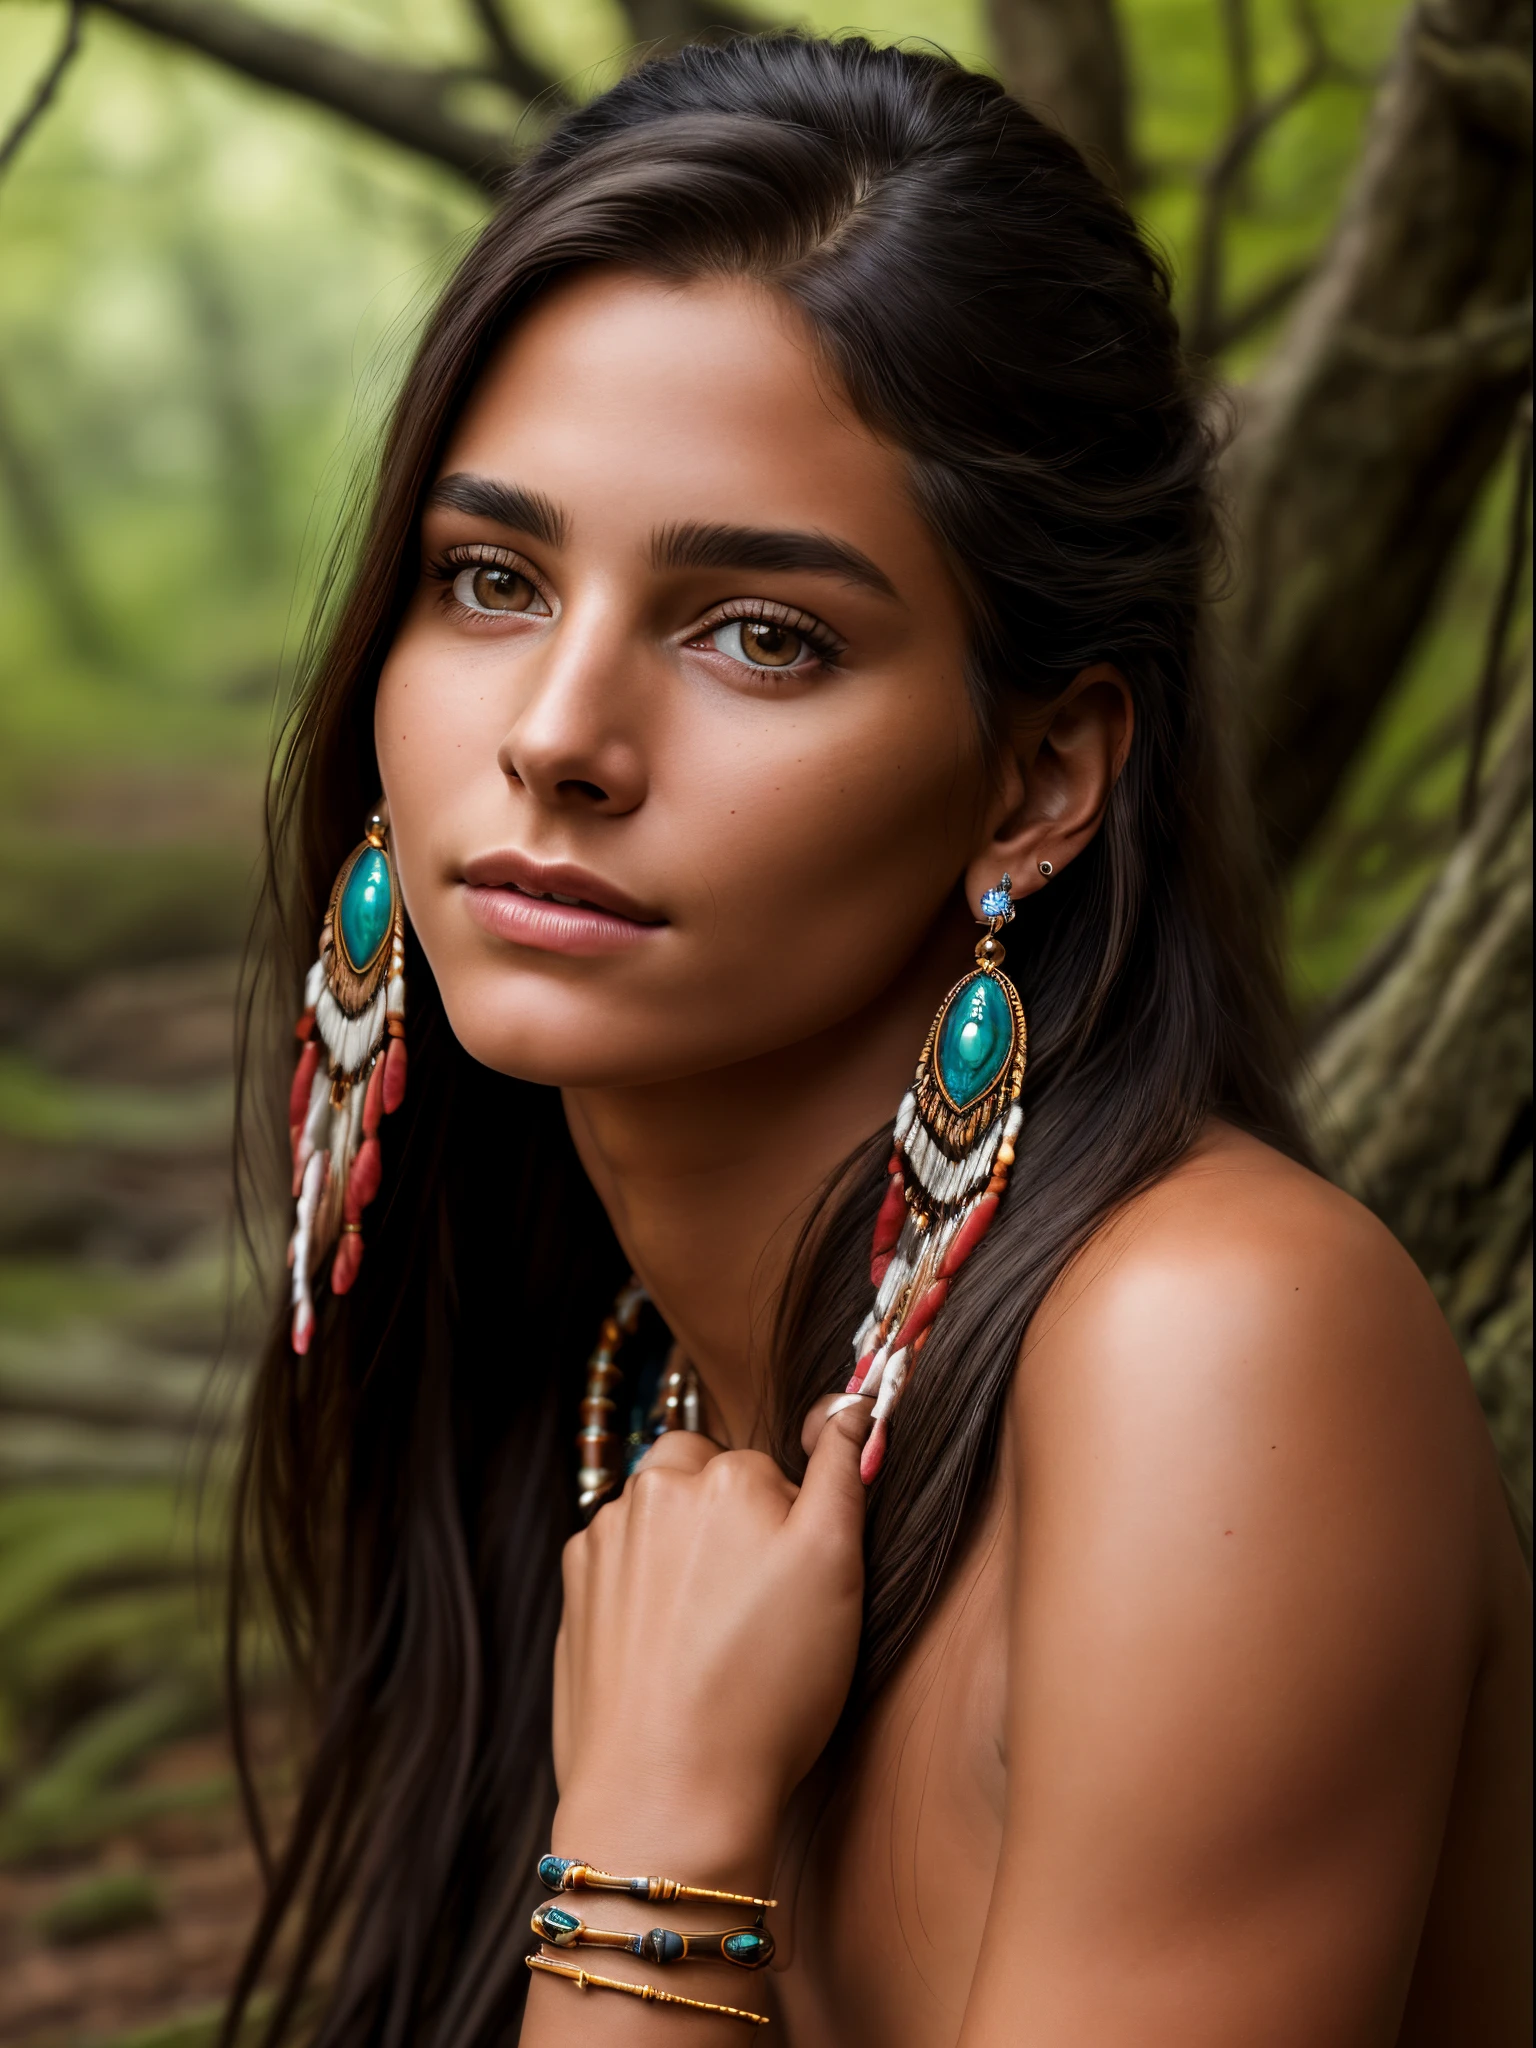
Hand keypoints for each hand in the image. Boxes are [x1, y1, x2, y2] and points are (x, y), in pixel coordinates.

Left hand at [551, 1393, 871, 1876]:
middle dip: (728, 1521)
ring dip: (683, 1554)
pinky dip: (644, 1594)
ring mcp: (602, 1542)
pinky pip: (621, 1566)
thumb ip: (842, 1470)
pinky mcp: (573, 1594)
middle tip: (755, 1610)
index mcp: (722, 1474)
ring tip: (711, 1640)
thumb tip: (847, 1403)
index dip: (791, 1529)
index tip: (794, 1589)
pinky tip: (668, 1654)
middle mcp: (651, 1490)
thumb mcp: (836, 1569)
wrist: (667, 1796)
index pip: (770, 1472)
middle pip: (704, 1478)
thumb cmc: (767, 1690)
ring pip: (660, 1520)